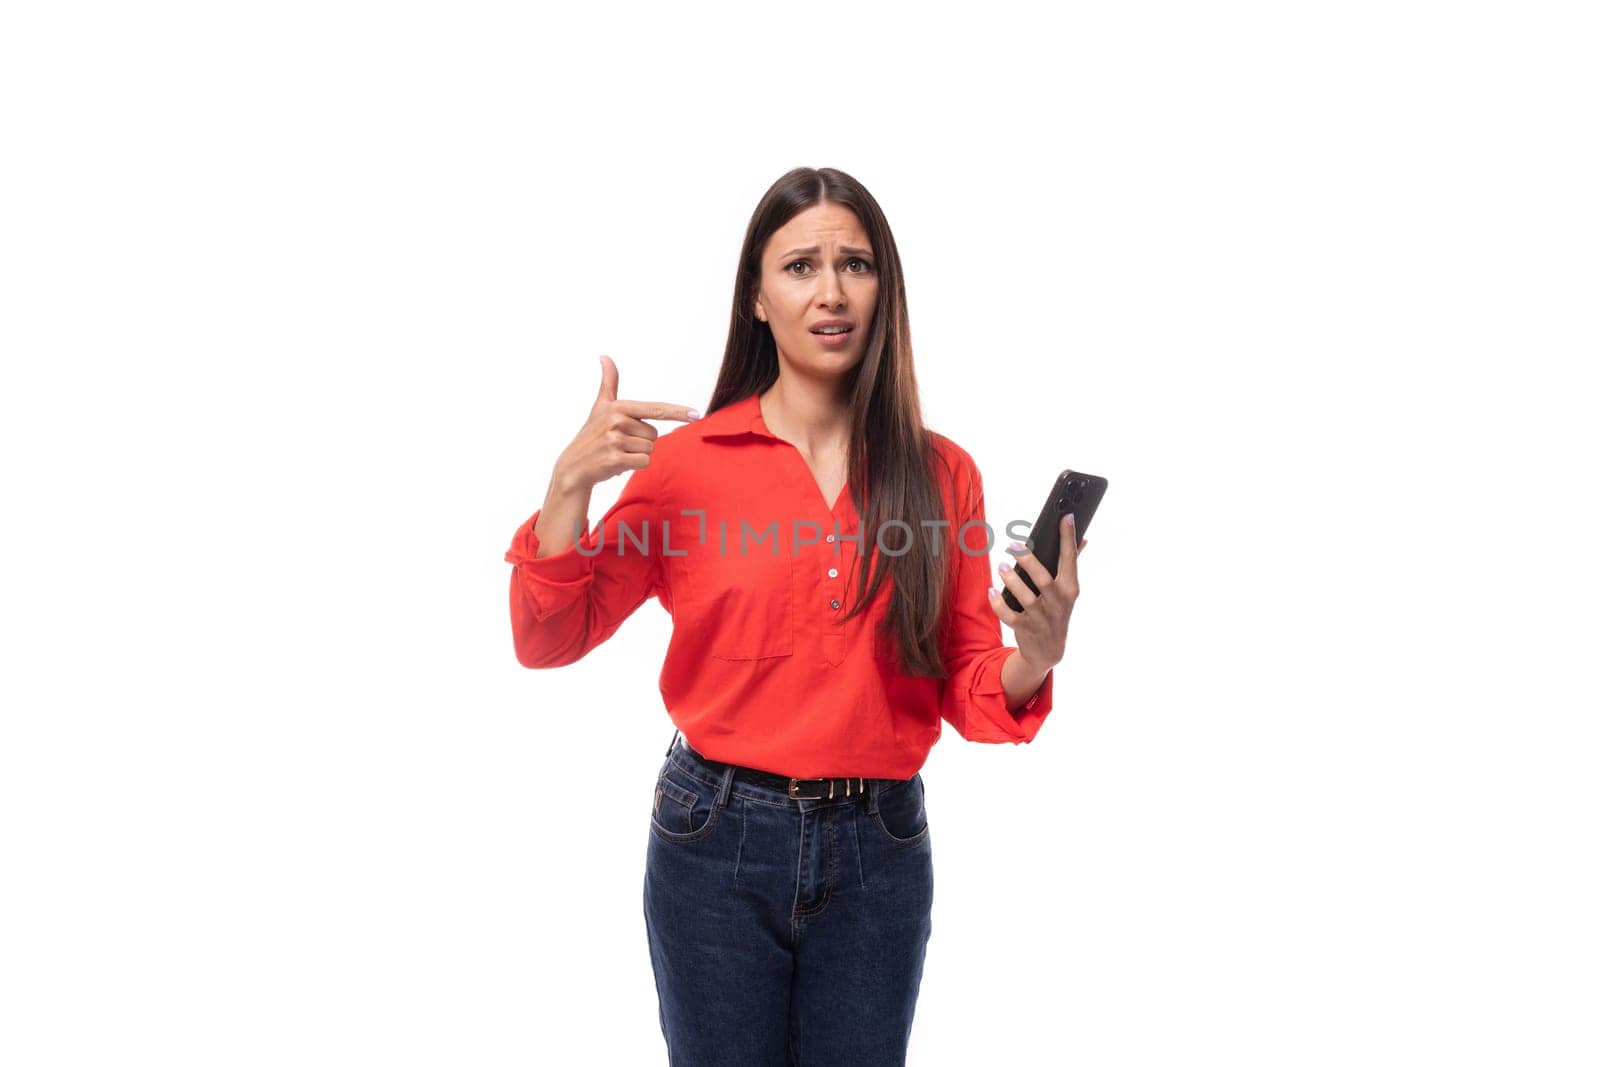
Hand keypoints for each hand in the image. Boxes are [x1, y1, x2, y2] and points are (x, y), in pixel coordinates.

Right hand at [553, 355, 699, 492]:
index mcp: (618, 407)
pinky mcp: (616, 459)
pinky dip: (634, 466)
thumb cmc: (592, 435)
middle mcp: (617, 421)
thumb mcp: (600, 406)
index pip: (656, 409)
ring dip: (637, 455)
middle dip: (640, 441)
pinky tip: (617, 463)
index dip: (678, 412)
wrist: (573, 465)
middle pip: (654, 434)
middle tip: (620, 443)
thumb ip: (608, 382)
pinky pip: (644, 462)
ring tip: (618, 452)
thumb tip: (604, 356)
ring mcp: (615, 440)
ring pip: (650, 449)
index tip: (696, 414)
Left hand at [989, 512, 1086, 671]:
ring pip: (1025, 596)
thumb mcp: (1068, 591)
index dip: (1068, 537)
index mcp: (1070, 588)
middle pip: (1043, 578)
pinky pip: (1008, 614)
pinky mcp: (1025, 628)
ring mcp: (1041, 617)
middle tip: (1013, 545)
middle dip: (1028, 561)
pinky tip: (992, 590)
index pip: (1070, 559)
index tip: (1065, 517)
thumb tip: (1084, 538)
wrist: (1049, 650)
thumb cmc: (1057, 611)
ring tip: (1001, 566)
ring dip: (1011, 580)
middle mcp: (1057, 602)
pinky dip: (998, 603)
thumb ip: (1072, 564)